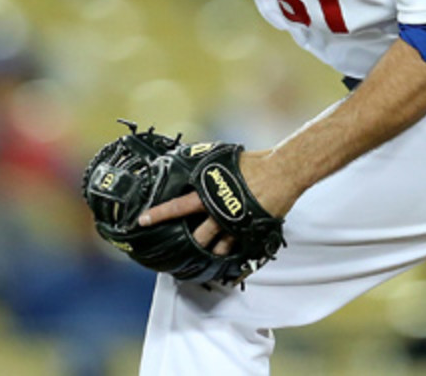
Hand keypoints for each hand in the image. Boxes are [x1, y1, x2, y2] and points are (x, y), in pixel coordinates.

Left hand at [138, 150, 301, 255]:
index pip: (178, 206)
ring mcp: (236, 226)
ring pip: (218, 248)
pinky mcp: (251, 233)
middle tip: (181, 249)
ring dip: (211, 252)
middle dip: (190, 243)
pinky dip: (233, 257)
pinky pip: (239, 251)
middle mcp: (219, 213)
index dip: (159, 214)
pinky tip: (230, 266)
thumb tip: (193, 164)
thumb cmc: (255, 163)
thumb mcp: (224, 160)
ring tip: (206, 258)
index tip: (143, 220)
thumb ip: (207, 167)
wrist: (282, 172)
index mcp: (209, 195)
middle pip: (198, 236)